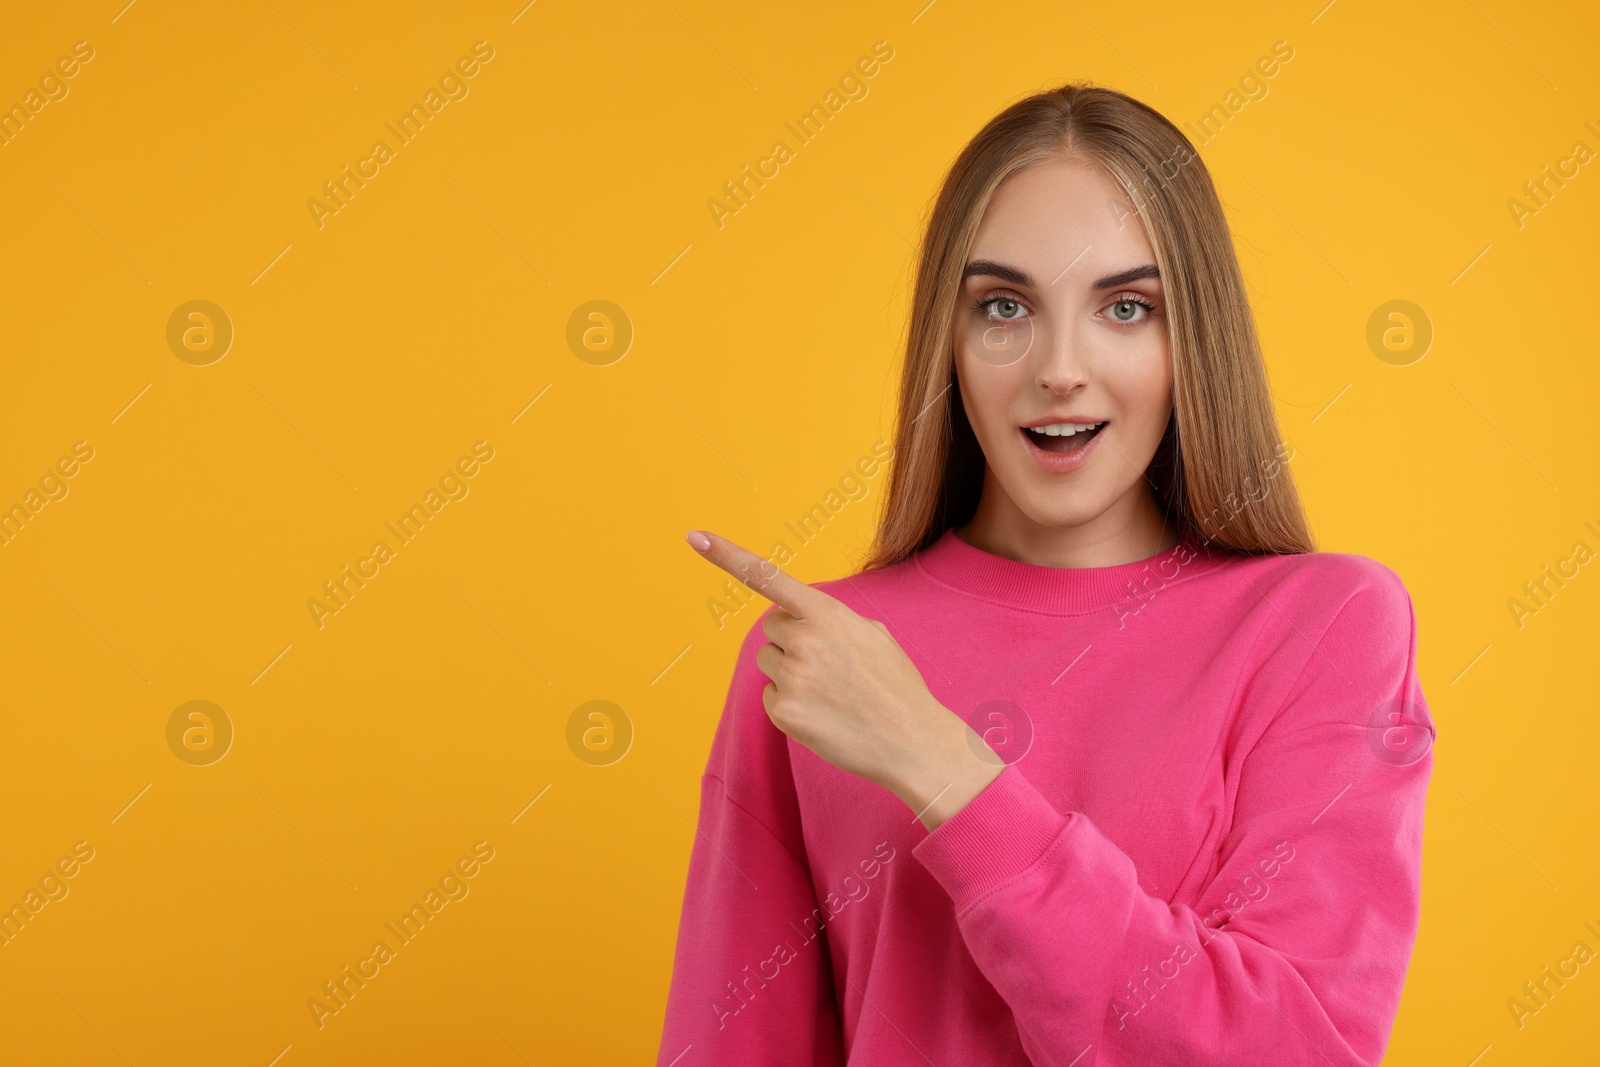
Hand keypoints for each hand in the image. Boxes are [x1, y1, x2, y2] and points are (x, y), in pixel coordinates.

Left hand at [686, 529, 1002, 830]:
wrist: (913, 740)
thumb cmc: (895, 686)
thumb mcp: (873, 636)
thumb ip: (833, 620)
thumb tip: (807, 623)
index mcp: (827, 614)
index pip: (769, 576)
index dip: (728, 556)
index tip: (695, 537)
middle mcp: (804, 639)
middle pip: (771, 629)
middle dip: (791, 641)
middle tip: (827, 665)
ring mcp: (792, 676)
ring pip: (769, 663)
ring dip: (790, 674)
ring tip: (830, 692)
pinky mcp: (783, 711)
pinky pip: (770, 698)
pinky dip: (789, 706)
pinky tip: (822, 715)